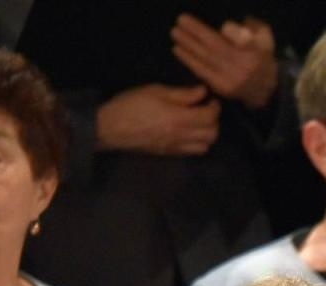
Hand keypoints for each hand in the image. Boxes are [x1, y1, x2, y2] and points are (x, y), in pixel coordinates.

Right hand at [96, 83, 219, 155]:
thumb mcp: (156, 91)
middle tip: (206, 110)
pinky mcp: (169, 153)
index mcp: (179, 119)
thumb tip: (203, 92)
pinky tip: (189, 132)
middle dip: (214, 121)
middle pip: (212, 135)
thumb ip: (182, 94)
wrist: (110, 127)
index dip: (215, 107)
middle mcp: (181, 136)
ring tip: (199, 122)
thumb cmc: (131, 104)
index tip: (211, 99)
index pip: (210, 117)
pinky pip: (192, 152)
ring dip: (207, 134)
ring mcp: (175, 148)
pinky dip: (197, 143)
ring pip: (205, 146)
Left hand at [171, 13, 278, 110]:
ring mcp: (231, 79)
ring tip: (175, 33)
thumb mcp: (265, 39)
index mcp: (256, 53)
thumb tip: (230, 27)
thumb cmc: (261, 57)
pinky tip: (178, 50)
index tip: (222, 24)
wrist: (264, 89)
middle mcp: (244, 67)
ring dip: (188, 45)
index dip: (232, 32)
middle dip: (197, 33)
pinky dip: (189, 60)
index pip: (244, 40)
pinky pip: (202, 71)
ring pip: (207, 58)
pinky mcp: (222, 87)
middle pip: (217, 46)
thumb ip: (254, 29)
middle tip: (180, 21)